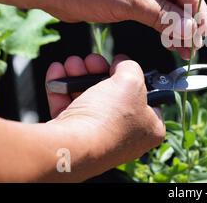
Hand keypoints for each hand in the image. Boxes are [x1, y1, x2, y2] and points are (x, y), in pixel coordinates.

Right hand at [45, 53, 164, 180]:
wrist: (69, 146)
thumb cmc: (107, 119)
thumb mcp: (131, 81)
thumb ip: (131, 67)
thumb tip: (123, 64)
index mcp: (148, 129)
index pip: (148, 99)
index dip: (137, 79)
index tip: (123, 66)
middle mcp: (125, 137)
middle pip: (114, 95)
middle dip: (100, 72)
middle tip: (93, 60)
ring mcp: (98, 139)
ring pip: (89, 99)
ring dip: (79, 76)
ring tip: (73, 63)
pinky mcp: (73, 139)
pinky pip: (68, 108)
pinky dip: (62, 88)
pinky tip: (58, 71)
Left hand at [47, 0, 206, 59]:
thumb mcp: (128, 2)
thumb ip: (162, 16)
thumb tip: (190, 31)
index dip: (195, 8)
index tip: (202, 31)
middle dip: (188, 21)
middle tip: (197, 43)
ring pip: (170, 5)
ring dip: (178, 27)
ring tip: (187, 49)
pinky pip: (157, 9)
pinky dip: (165, 26)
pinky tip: (174, 42)